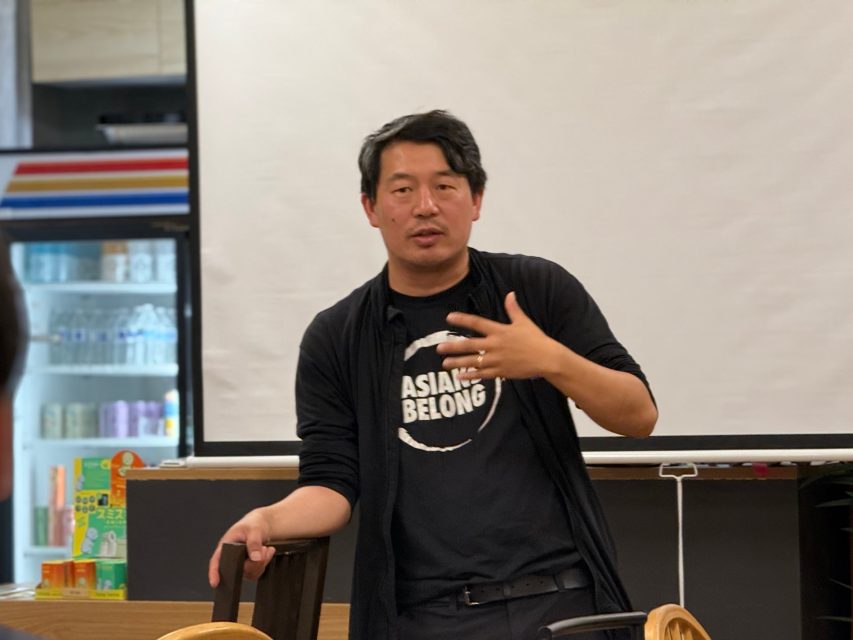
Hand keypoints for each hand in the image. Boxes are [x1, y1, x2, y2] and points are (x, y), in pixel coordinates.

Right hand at [208, 509, 275, 586]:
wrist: (261, 525)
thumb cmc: (253, 524)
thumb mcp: (254, 530)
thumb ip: (254, 543)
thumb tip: (255, 558)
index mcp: (226, 546)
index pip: (216, 561)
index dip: (214, 572)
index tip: (215, 582)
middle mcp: (231, 558)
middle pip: (239, 570)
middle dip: (255, 562)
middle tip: (263, 548)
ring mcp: (240, 565)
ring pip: (250, 573)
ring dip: (262, 562)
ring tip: (265, 547)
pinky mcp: (249, 568)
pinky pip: (257, 572)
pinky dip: (266, 563)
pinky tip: (269, 552)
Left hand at [437, 291, 559, 380]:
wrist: (547, 359)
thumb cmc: (536, 339)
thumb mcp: (524, 322)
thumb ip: (514, 309)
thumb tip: (510, 294)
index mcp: (500, 331)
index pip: (477, 323)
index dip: (462, 320)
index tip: (449, 318)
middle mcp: (495, 345)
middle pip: (470, 345)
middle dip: (453, 346)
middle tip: (439, 347)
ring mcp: (497, 360)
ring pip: (473, 362)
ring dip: (458, 363)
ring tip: (445, 364)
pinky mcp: (501, 372)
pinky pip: (482, 374)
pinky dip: (471, 376)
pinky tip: (460, 376)